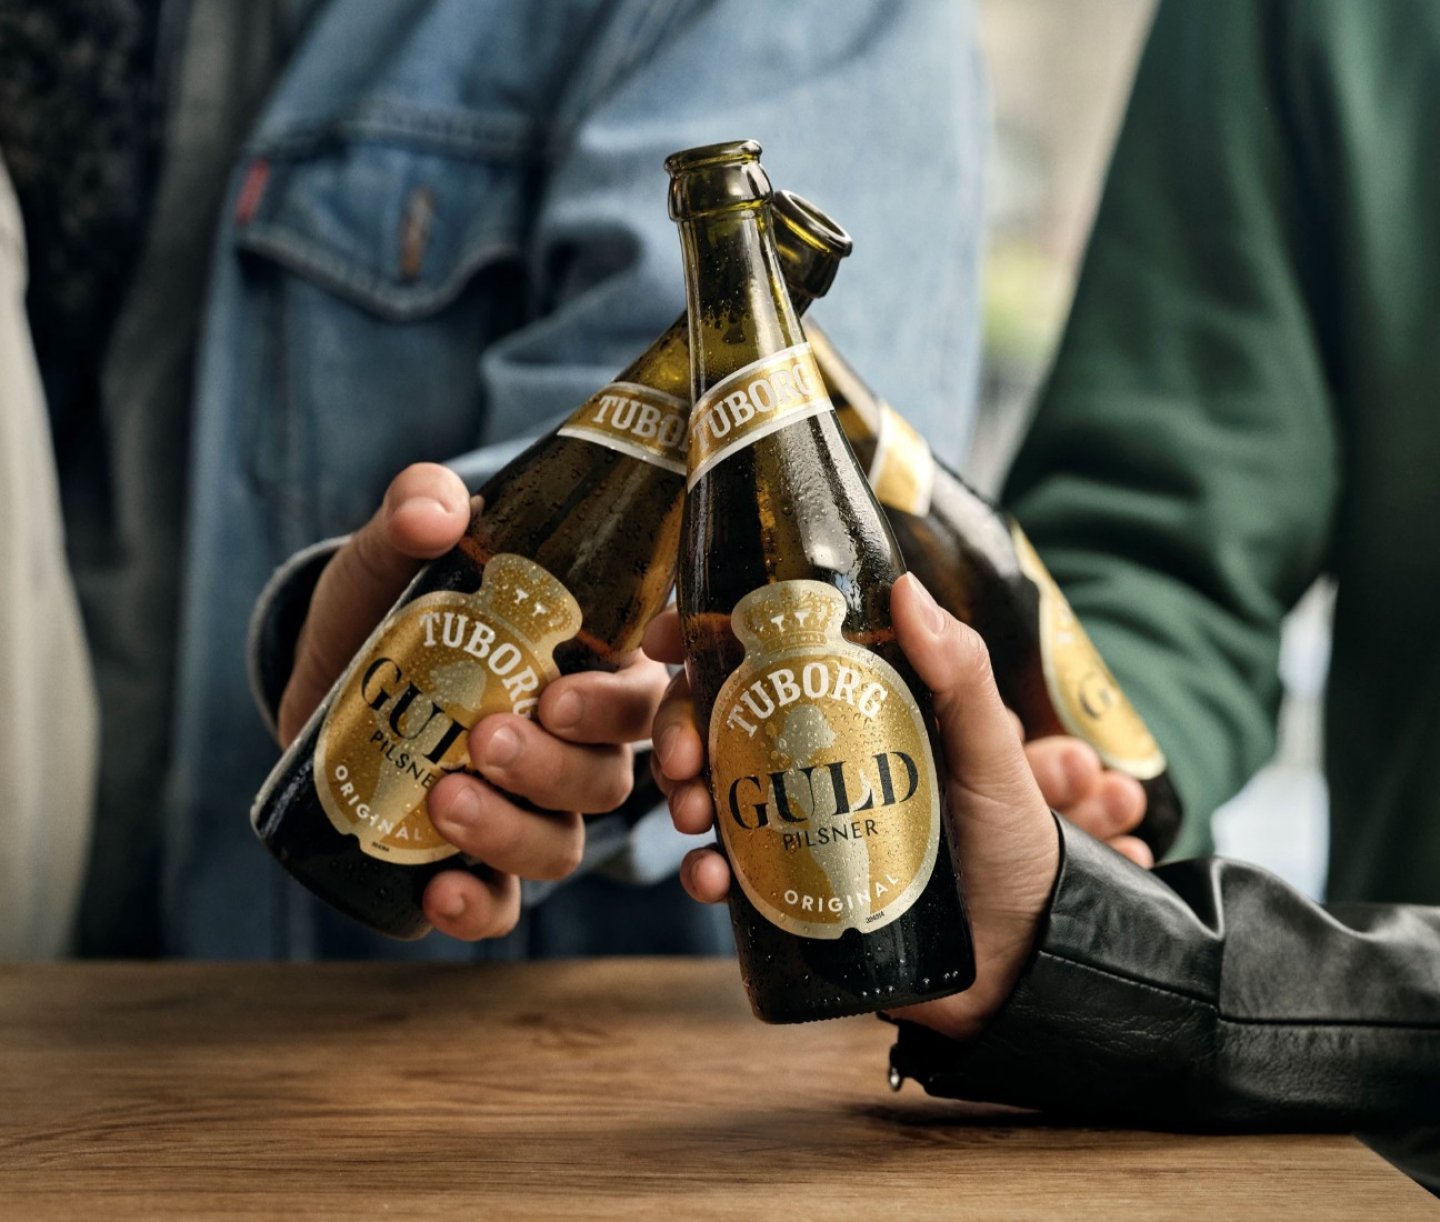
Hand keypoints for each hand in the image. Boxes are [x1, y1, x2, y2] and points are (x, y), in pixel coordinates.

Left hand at [278, 462, 667, 940]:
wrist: (326, 679)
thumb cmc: (392, 606)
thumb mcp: (400, 549)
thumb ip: (416, 509)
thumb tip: (434, 513)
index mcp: (590, 663)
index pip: (650, 690)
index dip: (637, 708)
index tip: (571, 694)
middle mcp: (577, 744)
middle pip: (610, 774)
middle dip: (556, 765)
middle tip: (488, 738)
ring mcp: (530, 809)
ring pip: (565, 843)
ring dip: (513, 831)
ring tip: (445, 799)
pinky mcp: (476, 862)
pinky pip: (504, 905)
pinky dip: (479, 909)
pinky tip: (437, 895)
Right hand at [642, 606, 1152, 868]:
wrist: (1021, 961)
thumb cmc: (1016, 843)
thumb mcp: (992, 750)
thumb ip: (962, 673)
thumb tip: (906, 590)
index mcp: (854, 702)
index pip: (766, 650)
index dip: (702, 636)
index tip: (665, 640)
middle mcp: (814, 751)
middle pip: (719, 715)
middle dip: (678, 726)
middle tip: (683, 757)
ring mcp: (796, 817)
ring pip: (709, 785)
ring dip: (680, 792)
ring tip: (692, 816)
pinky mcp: (789, 881)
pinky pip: (727, 867)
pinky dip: (704, 869)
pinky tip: (709, 878)